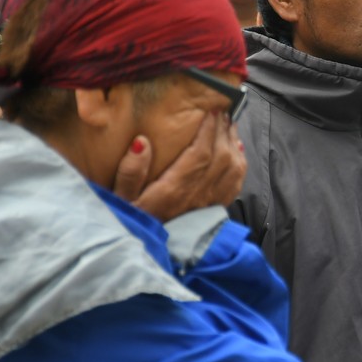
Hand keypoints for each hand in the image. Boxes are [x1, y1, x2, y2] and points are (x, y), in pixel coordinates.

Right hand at [114, 113, 246, 221]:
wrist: (149, 251)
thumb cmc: (132, 219)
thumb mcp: (121, 198)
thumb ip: (130, 171)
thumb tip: (142, 142)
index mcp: (175, 189)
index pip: (201, 153)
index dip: (209, 130)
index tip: (212, 110)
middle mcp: (198, 195)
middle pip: (222, 156)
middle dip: (223, 130)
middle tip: (222, 110)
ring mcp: (210, 202)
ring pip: (233, 167)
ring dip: (233, 142)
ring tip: (229, 124)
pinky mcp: (215, 208)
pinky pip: (236, 182)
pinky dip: (240, 162)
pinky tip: (237, 148)